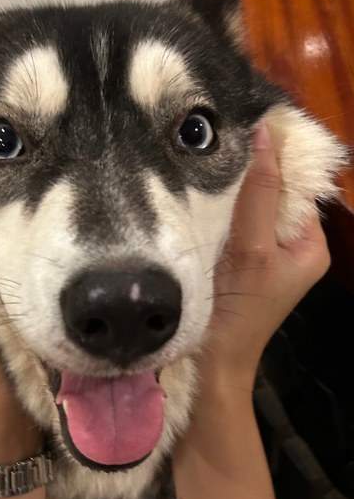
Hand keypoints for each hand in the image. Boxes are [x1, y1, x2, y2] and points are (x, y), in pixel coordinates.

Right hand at [200, 123, 329, 393]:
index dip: (271, 158)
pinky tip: (188, 206)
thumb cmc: (235, 312)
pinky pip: (227, 229)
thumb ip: (259, 194)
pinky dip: (210, 216)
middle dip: (242, 176)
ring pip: (245, 210)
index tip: (235, 130)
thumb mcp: (252, 248)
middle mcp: (289, 250)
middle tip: (205, 153)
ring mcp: (259, 260)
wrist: (206, 368)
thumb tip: (265, 134)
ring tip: (193, 174)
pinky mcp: (231, 268)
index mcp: (309, 245)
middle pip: (269, 195)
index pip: (295, 184)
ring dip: (222, 196)